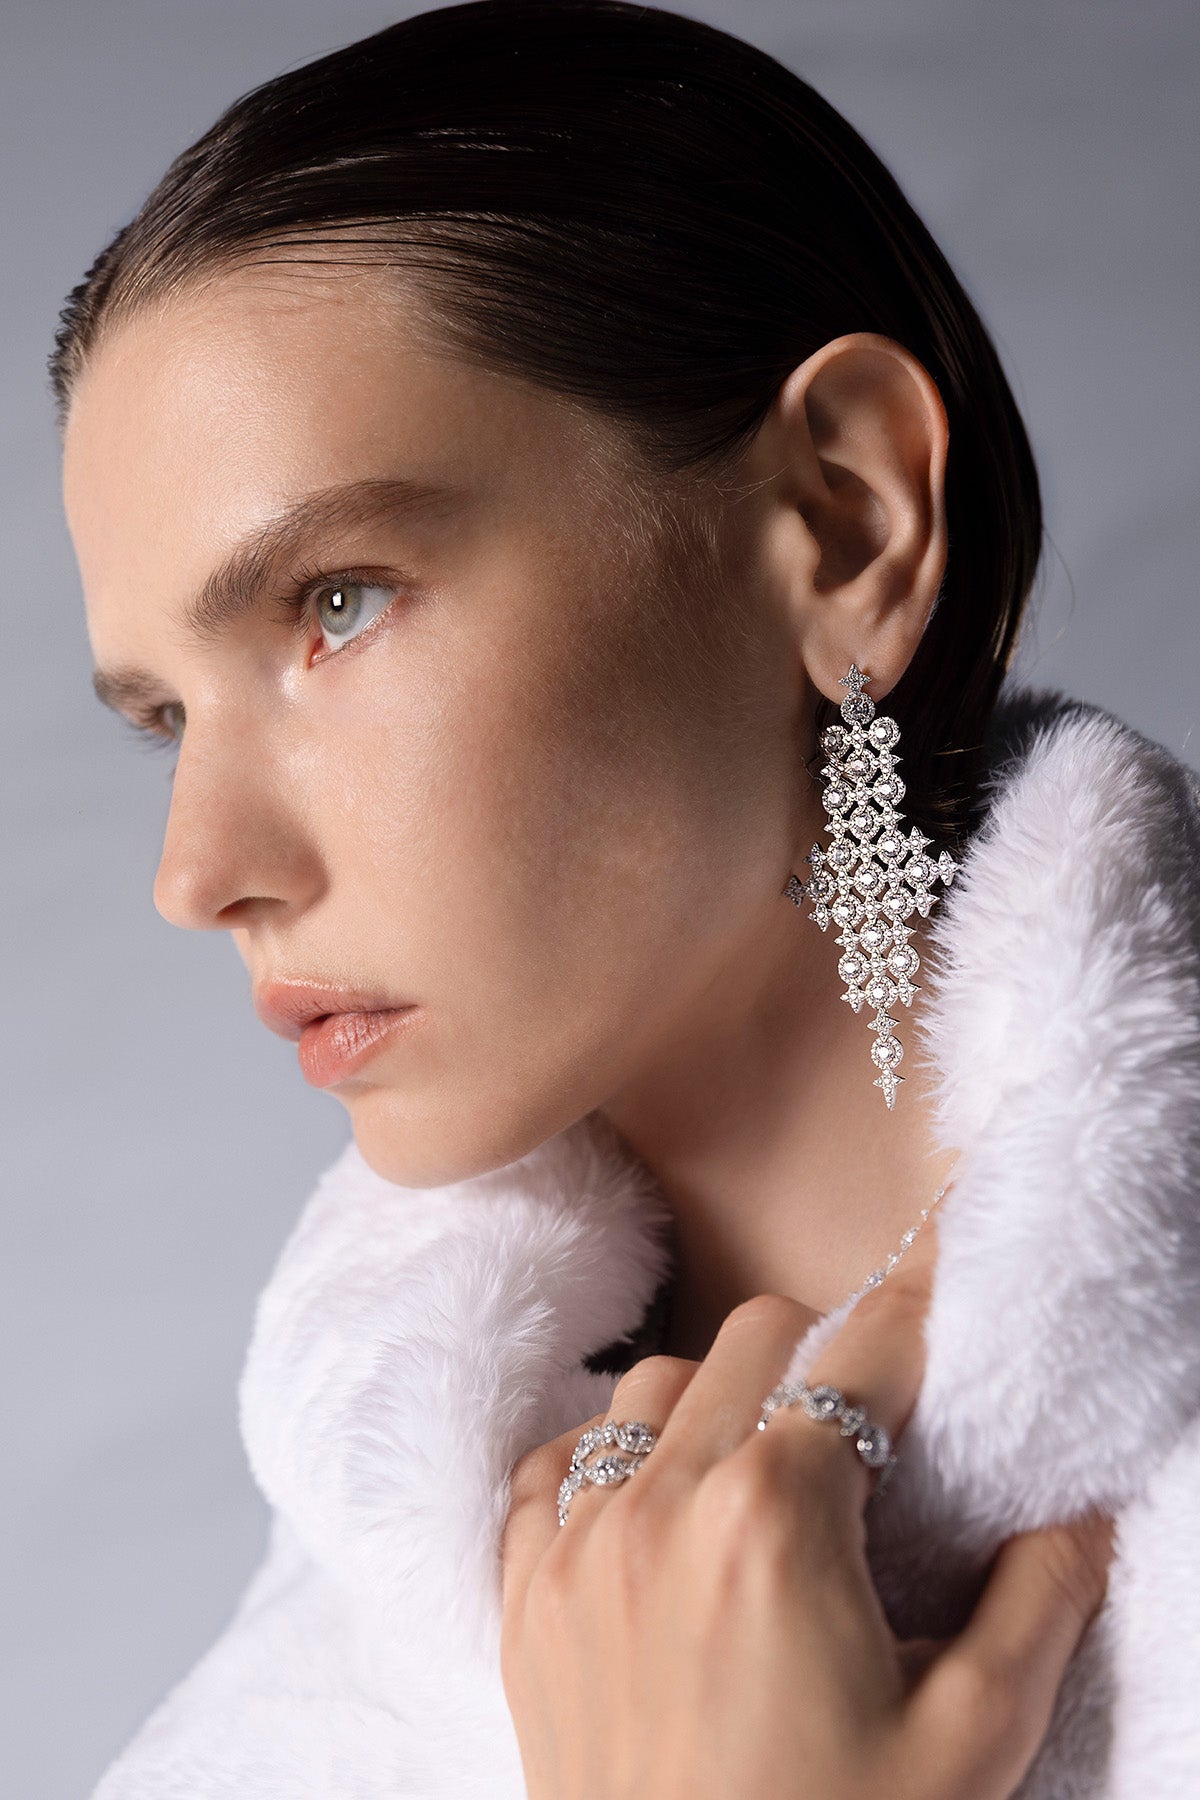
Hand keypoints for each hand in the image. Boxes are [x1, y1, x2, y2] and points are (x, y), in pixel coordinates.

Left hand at [499, 1218, 1114, 1799]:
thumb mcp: (969, 1744)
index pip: (860, 1354)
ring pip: (645, 1388)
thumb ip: (1035, 1607)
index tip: (935, 1291)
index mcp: (777, 1516)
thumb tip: (1072, 1518)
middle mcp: (664, 1502)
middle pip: (749, 1339)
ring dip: (710, 1399)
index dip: (914, 1311)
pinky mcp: (525, 1599)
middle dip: (819, 1352)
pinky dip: (598, 1457)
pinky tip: (645, 1503)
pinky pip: (548, 1468)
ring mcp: (580, 1546)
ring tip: (757, 1465)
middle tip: (862, 1421)